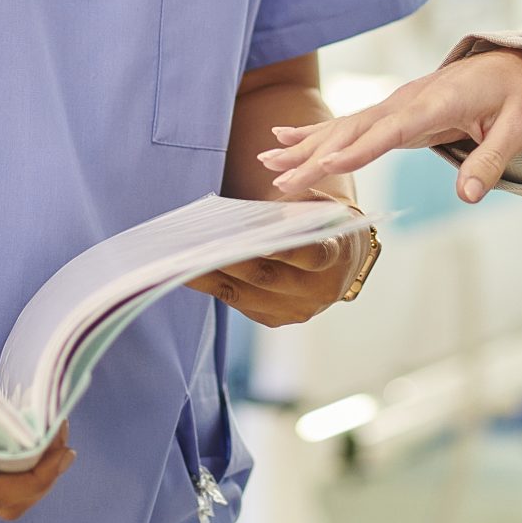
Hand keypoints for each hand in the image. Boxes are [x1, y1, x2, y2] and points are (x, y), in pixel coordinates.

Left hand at [185, 204, 360, 328]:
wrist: (340, 255)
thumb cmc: (323, 219)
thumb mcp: (319, 204)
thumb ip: (297, 207)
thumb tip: (259, 217)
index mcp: (337, 256)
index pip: (312, 254)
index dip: (286, 249)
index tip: (258, 240)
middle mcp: (318, 291)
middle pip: (267, 277)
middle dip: (231, 261)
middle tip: (198, 247)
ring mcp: (296, 310)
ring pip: (246, 294)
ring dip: (211, 276)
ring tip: (181, 260)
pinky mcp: (275, 319)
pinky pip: (239, 302)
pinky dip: (213, 285)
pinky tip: (189, 271)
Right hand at [256, 47, 521, 204]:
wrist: (511, 65)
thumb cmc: (516, 96)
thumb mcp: (517, 127)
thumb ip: (491, 160)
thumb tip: (469, 196)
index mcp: (437, 103)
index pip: (393, 129)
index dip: (359, 148)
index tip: (327, 164)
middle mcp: (407, 100)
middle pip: (355, 130)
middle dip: (316, 155)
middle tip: (280, 178)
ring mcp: (396, 103)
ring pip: (344, 126)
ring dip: (305, 145)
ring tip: (268, 161)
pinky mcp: (391, 111)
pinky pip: (349, 123)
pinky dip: (316, 133)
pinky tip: (285, 140)